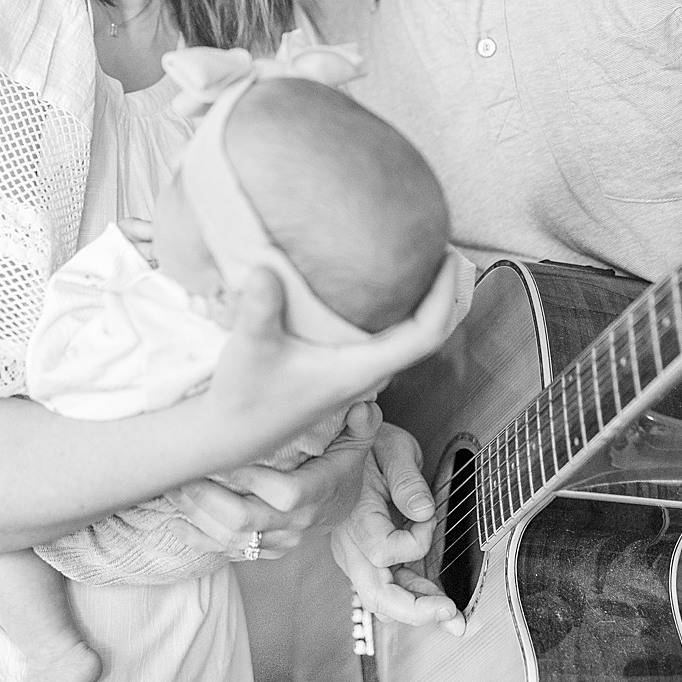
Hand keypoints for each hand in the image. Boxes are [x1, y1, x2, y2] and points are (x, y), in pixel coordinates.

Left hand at [163, 401, 381, 559]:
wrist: (341, 504)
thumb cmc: (342, 463)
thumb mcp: (358, 440)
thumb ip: (362, 424)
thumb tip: (362, 406)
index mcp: (320, 492)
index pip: (286, 494)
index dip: (252, 479)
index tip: (222, 454)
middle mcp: (300, 523)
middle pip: (248, 520)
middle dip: (208, 497)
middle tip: (182, 472)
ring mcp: (282, 541)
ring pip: (234, 539)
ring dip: (197, 516)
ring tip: (171, 492)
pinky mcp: (266, 551)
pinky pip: (230, 553)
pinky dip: (200, 542)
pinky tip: (175, 526)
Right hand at [199, 258, 457, 450]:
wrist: (231, 434)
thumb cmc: (243, 396)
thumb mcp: (248, 349)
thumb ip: (259, 310)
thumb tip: (264, 267)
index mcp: (359, 369)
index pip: (425, 335)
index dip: (444, 295)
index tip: (448, 256)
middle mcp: (368, 373)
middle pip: (431, 334)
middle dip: (448, 293)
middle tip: (450, 246)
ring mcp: (359, 373)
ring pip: (412, 337)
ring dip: (428, 302)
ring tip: (427, 257)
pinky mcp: (345, 369)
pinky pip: (391, 336)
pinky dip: (403, 309)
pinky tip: (388, 284)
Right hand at [331, 423, 463, 634]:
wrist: (349, 448)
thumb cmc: (371, 447)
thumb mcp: (393, 450)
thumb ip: (407, 480)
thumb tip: (424, 511)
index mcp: (355, 517)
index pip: (385, 551)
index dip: (416, 540)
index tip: (430, 516)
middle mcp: (350, 544)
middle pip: (376, 594)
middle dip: (414, 611)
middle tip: (450, 614)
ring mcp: (355, 555)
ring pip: (379, 599)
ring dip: (414, 610)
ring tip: (449, 615)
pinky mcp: (365, 558)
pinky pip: (385, 587)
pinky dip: (410, 598)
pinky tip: (433, 600)